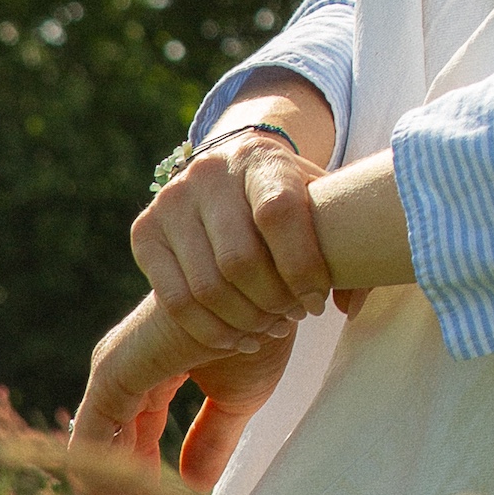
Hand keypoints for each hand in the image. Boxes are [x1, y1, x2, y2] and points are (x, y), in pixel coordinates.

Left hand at [68, 296, 297, 494]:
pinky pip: (91, 442)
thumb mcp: (237, 398)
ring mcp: (114, 371)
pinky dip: (104, 484)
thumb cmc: (263, 326)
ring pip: (97, 457)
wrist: (273, 287)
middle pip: (111, 458)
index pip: (135, 446)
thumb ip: (210, 442)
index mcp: (150, 373)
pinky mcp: (112, 374)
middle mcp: (124, 372)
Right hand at [132, 105, 334, 354]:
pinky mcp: (145, 231)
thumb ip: (348, 247)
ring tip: (270, 328)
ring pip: (207, 288)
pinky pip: (176, 301)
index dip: (302, 267)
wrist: (232, 170)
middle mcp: (208, 173)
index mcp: (260, 157)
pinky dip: (211, 332)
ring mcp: (170, 201)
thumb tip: (348, 305)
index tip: (318, 301)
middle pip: (240, 261)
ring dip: (246, 323)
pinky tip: (239, 337)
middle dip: (274, 303)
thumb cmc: (288, 195)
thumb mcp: (322, 203)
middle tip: (293, 318)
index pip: (279, 213)